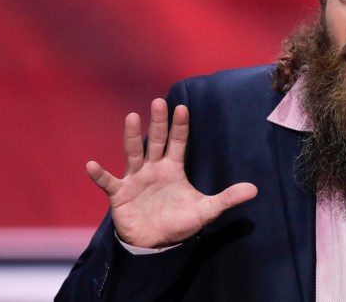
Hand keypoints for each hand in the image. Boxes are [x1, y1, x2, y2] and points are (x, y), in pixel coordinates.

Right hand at [86, 98, 257, 247]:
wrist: (155, 244)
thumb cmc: (178, 222)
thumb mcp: (205, 210)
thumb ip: (227, 198)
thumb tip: (254, 189)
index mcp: (173, 168)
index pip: (178, 143)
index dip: (180, 127)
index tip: (183, 108)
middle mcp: (153, 168)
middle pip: (155, 141)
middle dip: (157, 123)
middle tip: (159, 101)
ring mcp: (135, 179)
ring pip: (133, 153)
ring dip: (131, 137)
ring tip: (132, 117)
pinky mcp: (120, 195)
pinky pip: (108, 182)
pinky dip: (100, 175)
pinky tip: (91, 165)